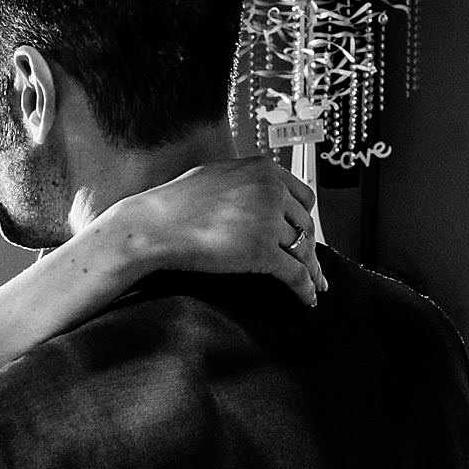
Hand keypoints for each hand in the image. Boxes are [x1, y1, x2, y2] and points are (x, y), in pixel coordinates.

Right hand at [87, 154, 323, 305]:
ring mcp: (268, 222)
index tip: (306, 232)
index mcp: (263, 170)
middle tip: (311, 263)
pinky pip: (296, 273)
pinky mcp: (262, 253)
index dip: (305, 218)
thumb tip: (259, 194)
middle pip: (306, 224)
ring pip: (303, 250)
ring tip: (316, 284)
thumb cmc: (173, 204)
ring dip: (310, 269)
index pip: (303, 196)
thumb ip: (245, 182)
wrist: (152, 225)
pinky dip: (306, 289)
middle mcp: (271, 191)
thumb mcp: (216, 176)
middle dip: (308, 246)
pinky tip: (309, 298)